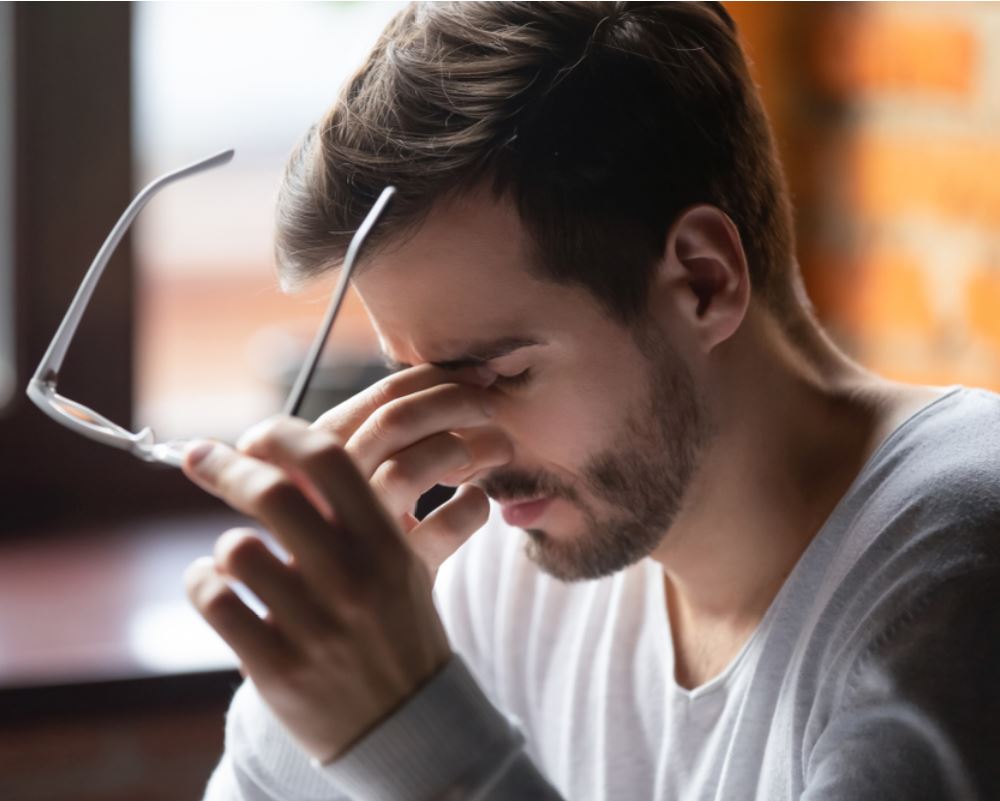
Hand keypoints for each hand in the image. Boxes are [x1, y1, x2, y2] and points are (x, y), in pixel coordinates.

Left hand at [182, 423, 451, 762]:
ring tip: (234, 557)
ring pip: (236, 549)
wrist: (411, 725)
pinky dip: (203, 583)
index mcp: (386, 544)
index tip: (255, 437)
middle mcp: (352, 578)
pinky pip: (215, 602)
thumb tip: (280, 460)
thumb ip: (351, 516)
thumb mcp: (397, 566)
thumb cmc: (398, 630)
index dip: (280, 434)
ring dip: (224, 545)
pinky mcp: (277, 669)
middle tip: (199, 458)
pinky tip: (216, 585)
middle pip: (270, 493)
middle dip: (224, 466)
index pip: (327, 459)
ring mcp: (315, 626)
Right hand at [302, 363, 511, 574]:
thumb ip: (391, 435)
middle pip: (395, 422)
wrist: (352, 625)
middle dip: (455, 402)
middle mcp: (323, 491)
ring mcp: (353, 534)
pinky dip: (472, 508)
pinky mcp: (393, 575)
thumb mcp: (359, 479)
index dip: (438, 379)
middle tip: (492, 405)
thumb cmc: (356, 535)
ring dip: (466, 448)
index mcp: (315, 456)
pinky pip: (444, 528)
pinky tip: (477, 502)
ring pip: (410, 469)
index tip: (481, 374)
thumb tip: (472, 377)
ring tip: (499, 449)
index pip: (381, 398)